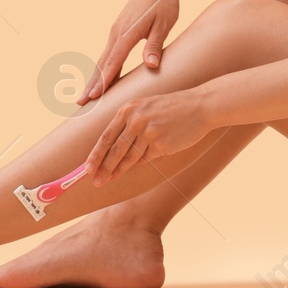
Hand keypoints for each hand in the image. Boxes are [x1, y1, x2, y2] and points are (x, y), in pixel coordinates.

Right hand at [78, 0, 182, 104]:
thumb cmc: (165, 4)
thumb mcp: (164, 25)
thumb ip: (154, 46)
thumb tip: (151, 66)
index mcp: (127, 33)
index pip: (113, 61)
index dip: (104, 80)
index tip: (94, 96)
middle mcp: (117, 32)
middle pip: (102, 63)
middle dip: (91, 84)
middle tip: (80, 103)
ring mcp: (116, 31)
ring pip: (102, 59)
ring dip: (94, 78)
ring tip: (85, 96)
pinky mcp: (119, 30)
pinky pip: (108, 53)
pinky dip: (102, 68)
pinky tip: (100, 79)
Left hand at [83, 90, 212, 185]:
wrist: (199, 106)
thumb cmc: (173, 108)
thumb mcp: (146, 106)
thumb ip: (129, 123)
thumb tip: (114, 148)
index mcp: (129, 109)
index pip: (106, 136)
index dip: (95, 154)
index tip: (87, 168)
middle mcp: (136, 120)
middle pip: (114, 150)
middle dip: (103, 168)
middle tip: (95, 181)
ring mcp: (148, 133)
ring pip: (129, 158)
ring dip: (118, 171)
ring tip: (109, 180)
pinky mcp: (161, 144)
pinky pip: (146, 159)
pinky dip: (140, 163)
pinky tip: (134, 167)